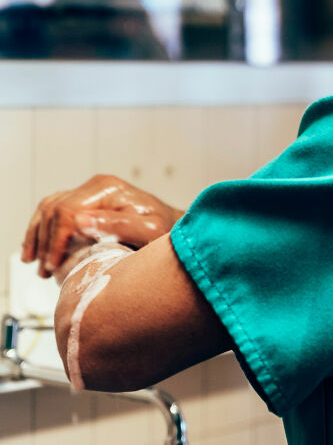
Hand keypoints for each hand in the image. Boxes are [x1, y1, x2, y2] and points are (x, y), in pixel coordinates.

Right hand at [22, 174, 182, 277]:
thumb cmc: (164, 230)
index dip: (56, 240)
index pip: (68, 211)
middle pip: (55, 209)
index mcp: (109, 189)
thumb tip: (80, 222)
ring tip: (37, 265)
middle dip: (45, 242)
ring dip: (38, 236)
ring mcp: (90, 190)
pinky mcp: (87, 199)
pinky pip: (54, 208)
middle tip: (44, 272)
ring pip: (49, 207)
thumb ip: (118, 225)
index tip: (53, 265)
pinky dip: (41, 228)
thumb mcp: (148, 231)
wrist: (171, 225)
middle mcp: (97, 185)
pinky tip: (37, 250)